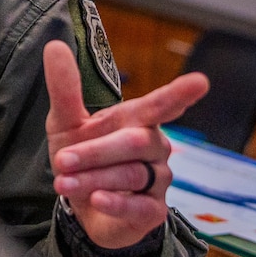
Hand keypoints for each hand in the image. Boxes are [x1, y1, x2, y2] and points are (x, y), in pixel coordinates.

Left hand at [44, 40, 207, 251]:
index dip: (179, 94)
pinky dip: (116, 202)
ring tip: (63, 182)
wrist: (82, 208)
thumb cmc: (81, 157)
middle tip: (62, 160)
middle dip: (95, 152)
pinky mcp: (153, 212)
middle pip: (134, 142)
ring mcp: (158, 180)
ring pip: (132, 174)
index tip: (200, 82)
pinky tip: (97, 200)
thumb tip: (55, 45)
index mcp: (137, 120)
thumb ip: (64, 89)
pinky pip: (138, 206)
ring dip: (93, 178)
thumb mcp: (66, 123)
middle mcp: (155, 147)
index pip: (160, 105)